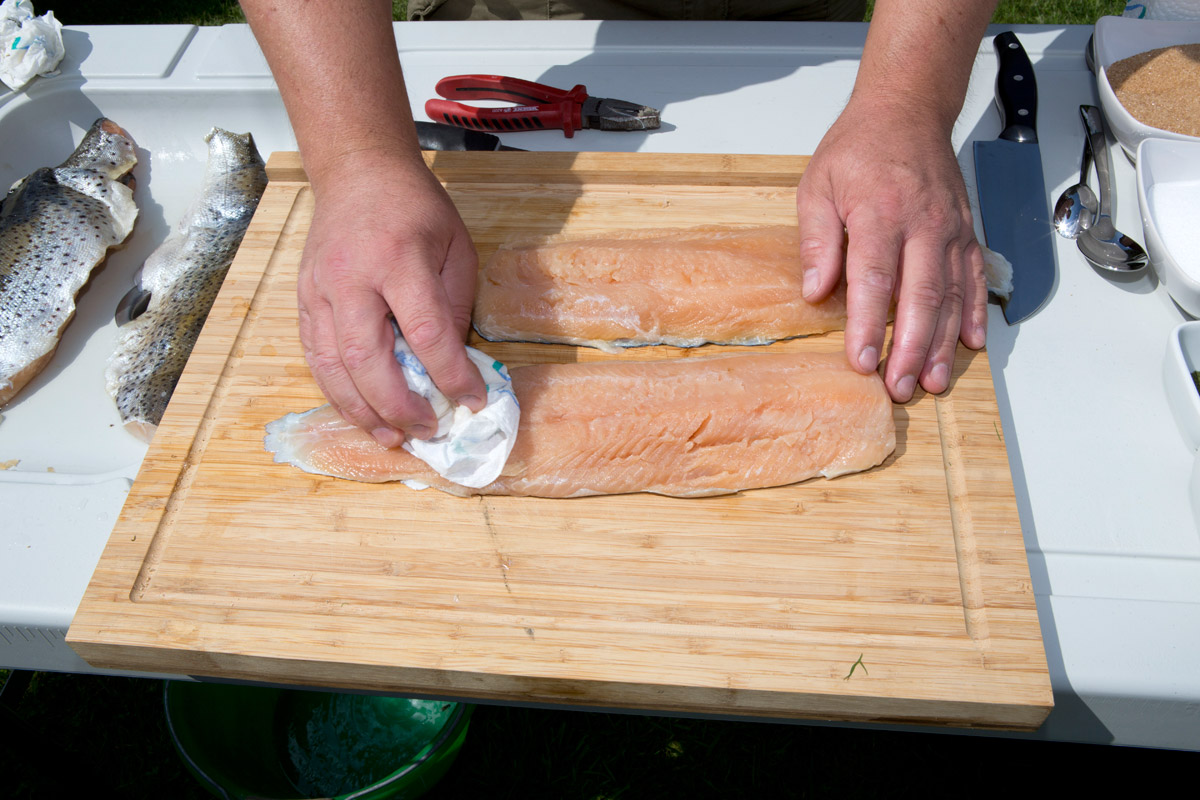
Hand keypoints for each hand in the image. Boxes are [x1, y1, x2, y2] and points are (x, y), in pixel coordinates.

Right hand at [298, 150, 486, 446]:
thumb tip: (453, 366)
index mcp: (398, 260)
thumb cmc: (416, 209)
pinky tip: (362, 412)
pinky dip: (338, 392)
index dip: (450, 376)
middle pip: (369, 360)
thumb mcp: (456, 248)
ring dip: (363, 411)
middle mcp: (352, 278)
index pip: (426, 333)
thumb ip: (454, 307)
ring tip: (392, 437)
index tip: (471, 401)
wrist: (359, 172)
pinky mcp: (305, 300)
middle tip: (428, 429)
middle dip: (399, 406)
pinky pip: (316, 357)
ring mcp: (320, 291)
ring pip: (334, 367)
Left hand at [795, 99, 987, 401]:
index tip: (861, 362)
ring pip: (951, 295)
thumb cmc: (857, 149)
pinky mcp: (966, 232)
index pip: (873, 280)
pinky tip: (969, 345)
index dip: (866, 325)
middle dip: (909, 348)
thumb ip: (816, 241)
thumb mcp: (817, 186)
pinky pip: (975, 278)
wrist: (907, 110)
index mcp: (879, 213)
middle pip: (919, 296)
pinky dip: (975, 314)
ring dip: (941, 343)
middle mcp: (922, 224)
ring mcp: (950, 229)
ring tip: (931, 381)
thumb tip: (814, 291)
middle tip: (899, 388)